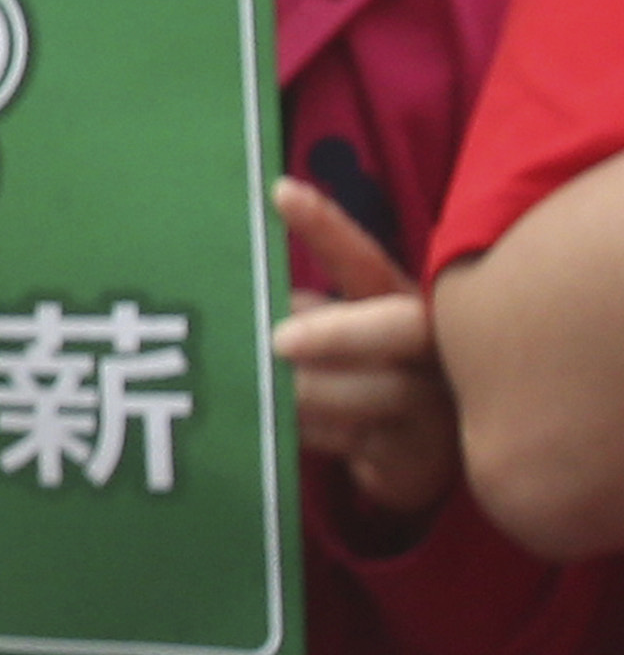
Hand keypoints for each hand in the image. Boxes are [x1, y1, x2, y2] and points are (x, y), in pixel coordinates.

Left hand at [277, 177, 457, 527]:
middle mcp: (432, 350)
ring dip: (310, 392)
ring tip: (260, 388)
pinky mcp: (414, 462)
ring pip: (371, 394)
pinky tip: (276, 432)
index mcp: (401, 304)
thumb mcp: (336, 336)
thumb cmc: (360, 375)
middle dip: (341, 331)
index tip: (280, 192)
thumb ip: (297, 312)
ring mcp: (433, 407)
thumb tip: (221, 284)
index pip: (365, 260)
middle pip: (402, 328)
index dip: (328, 228)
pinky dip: (313, 437)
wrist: (412, 456)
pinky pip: (356, 447)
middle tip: (279, 340)